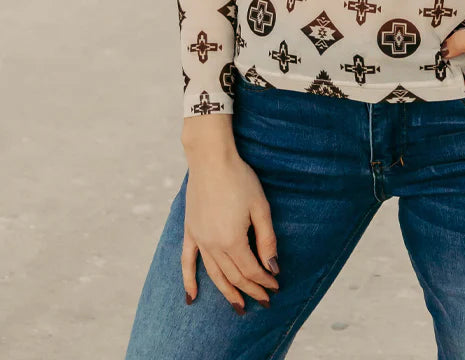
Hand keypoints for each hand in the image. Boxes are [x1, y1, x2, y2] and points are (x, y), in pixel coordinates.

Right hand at [182, 150, 280, 313]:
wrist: (211, 159)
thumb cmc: (239, 179)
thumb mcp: (260, 207)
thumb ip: (267, 239)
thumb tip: (272, 267)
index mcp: (233, 240)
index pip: (252, 270)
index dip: (265, 281)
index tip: (276, 287)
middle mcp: (214, 245)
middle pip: (234, 276)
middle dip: (251, 290)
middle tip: (264, 301)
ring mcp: (199, 240)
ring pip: (214, 275)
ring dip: (227, 292)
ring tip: (238, 306)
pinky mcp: (190, 231)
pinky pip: (187, 262)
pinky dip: (189, 281)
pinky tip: (191, 298)